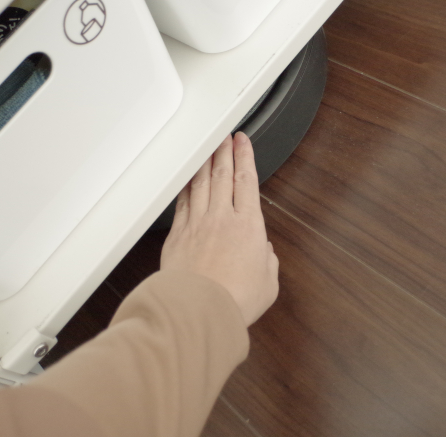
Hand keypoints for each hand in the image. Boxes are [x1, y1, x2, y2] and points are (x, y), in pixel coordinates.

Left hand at [161, 132, 278, 326]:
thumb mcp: (267, 283)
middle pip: (222, 175)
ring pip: (200, 184)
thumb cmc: (235, 299)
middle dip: (224, 152)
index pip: (247, 181)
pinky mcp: (178, 235)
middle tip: (224, 137)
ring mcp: (197, 224)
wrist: (199, 308)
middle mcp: (222, 218)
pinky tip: (185, 180)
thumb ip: (268, 262)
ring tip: (206, 149)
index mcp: (249, 225)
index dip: (245, 157)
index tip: (243, 142)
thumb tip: (264, 254)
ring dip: (204, 163)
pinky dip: (185, 187)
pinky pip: (182, 202)